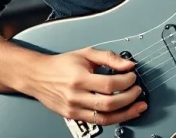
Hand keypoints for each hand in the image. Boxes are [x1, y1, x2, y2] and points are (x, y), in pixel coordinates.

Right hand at [22, 46, 146, 124]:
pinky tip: (123, 112)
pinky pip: (97, 121)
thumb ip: (109, 57)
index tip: (132, 76)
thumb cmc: (61, 64)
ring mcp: (74, 109)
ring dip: (126, 113)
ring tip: (138, 106)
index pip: (109, 84)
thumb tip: (129, 64)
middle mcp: (76, 96)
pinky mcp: (73, 116)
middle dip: (129, 98)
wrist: (38, 76)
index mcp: (79, 78)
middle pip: (109, 103)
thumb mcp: (86, 54)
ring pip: (105, 117)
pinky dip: (113, 118)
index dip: (126, 81)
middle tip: (138, 90)